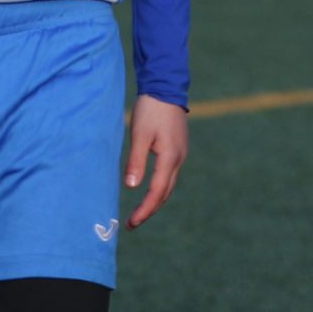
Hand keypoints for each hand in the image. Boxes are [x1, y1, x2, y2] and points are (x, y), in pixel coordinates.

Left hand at [123, 95, 188, 228]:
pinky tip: (149, 191)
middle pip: (165, 193)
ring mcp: (180, 155)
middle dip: (149, 210)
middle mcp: (179, 160)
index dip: (144, 210)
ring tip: (139, 212)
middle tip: (132, 224)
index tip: (131, 223)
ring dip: (155, 201)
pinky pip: (169, 176)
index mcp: (170, 158)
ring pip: (168, 186)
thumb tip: (132, 187)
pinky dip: (159, 188)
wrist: (166, 87)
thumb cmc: (151, 109)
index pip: (157, 192)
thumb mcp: (140, 134)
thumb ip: (136, 161)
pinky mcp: (177, 149)